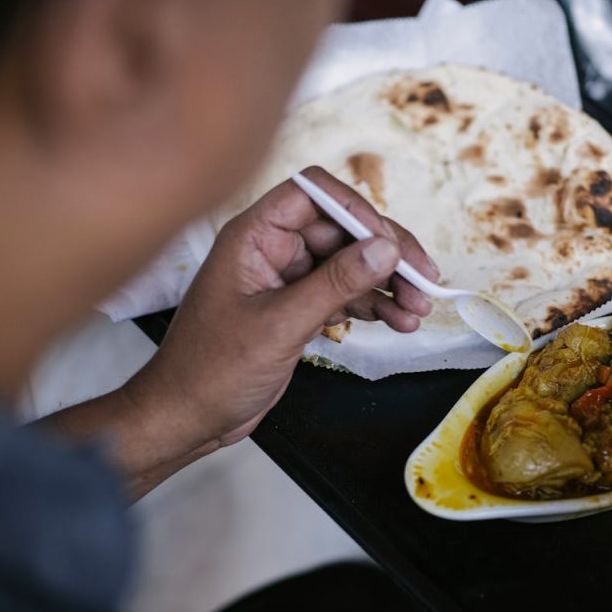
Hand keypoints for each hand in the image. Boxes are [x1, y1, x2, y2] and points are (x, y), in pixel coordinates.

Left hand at [125, 166, 438, 460]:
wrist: (187, 418)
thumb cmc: (212, 370)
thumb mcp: (280, 325)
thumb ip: (335, 284)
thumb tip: (385, 249)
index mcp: (254, 236)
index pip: (314, 194)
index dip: (357, 211)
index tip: (391, 244)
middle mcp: (272, 249)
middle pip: (343, 230)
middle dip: (387, 254)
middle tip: (425, 280)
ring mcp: (287, 279)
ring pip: (351, 264)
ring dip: (388, 284)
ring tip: (419, 309)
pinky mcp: (298, 308)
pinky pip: (345, 294)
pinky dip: (374, 306)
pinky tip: (399, 321)